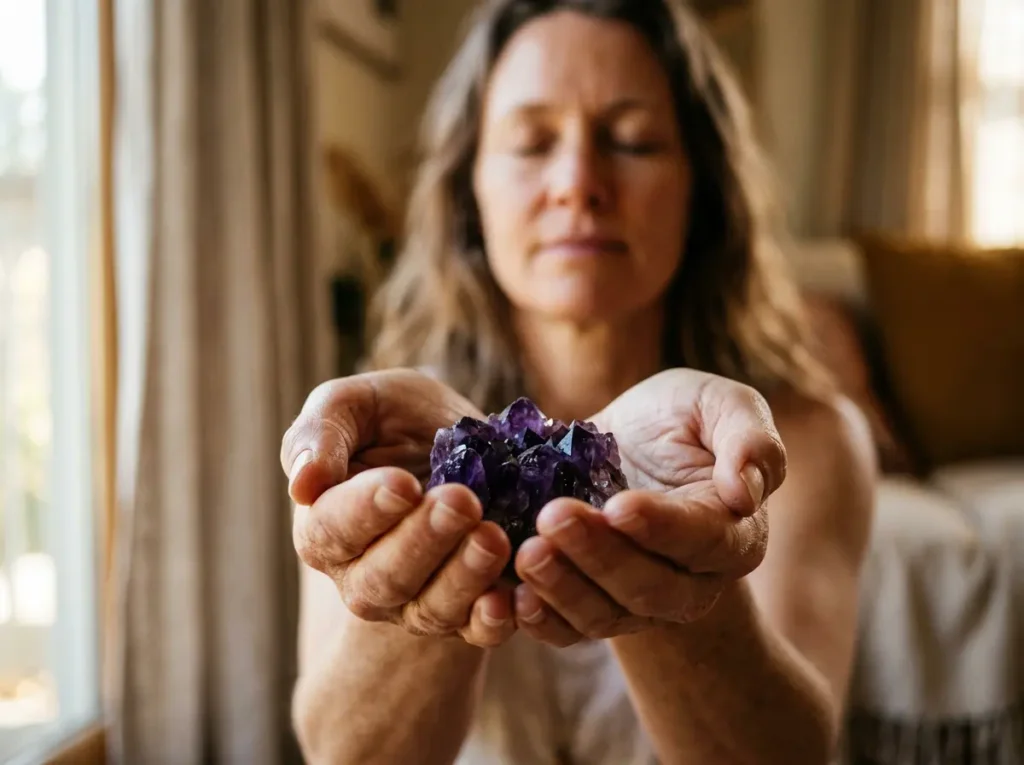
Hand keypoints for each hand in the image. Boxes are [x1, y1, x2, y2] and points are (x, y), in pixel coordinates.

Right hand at [281, 369, 515, 646]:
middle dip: (423, 541)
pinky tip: (511, 597)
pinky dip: (493, 621)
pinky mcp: (466, 613)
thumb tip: (303, 483)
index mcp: (324, 526)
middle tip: (461, 501)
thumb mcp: (356, 403)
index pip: (333, 529)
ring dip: (463, 577)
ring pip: (430, 609)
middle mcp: (363, 576)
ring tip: (493, 537)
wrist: (462, 442)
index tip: (403, 482)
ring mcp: (414, 601)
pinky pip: (476, 631)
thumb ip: (321, 432)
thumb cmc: (395, 420)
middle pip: (383, 579)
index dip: (367, 510)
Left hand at [510, 369, 786, 645]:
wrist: (626, 446)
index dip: (661, 528)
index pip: (704, 540)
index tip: (618, 505)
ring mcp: (640, 604)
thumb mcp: (717, 403)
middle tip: (553, 517)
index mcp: (733, 533)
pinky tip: (512, 597)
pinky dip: (542, 621)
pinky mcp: (595, 608)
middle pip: (650, 588)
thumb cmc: (679, 420)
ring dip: (564, 589)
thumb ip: (748, 437)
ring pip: (607, 615)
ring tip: (527, 553)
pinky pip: (570, 631)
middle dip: (599, 556)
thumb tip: (746, 492)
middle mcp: (691, 581)